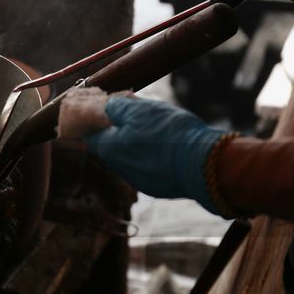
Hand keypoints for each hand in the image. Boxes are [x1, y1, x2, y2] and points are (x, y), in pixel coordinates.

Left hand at [83, 96, 230, 215]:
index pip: (91, 136)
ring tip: (156, 131)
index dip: (97, 122)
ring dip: (136, 145)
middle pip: (111, 147)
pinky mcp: (155, 187)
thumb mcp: (139, 110)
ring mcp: (137, 180)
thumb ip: (117, 107)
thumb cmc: (168, 133)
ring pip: (129, 158)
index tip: (108, 112)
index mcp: (110, 148)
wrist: (202, 163)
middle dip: (119, 133)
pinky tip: (167, 148)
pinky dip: (152, 157)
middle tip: (137, 118)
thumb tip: (108, 106)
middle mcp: (119, 168)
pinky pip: (147, 168)